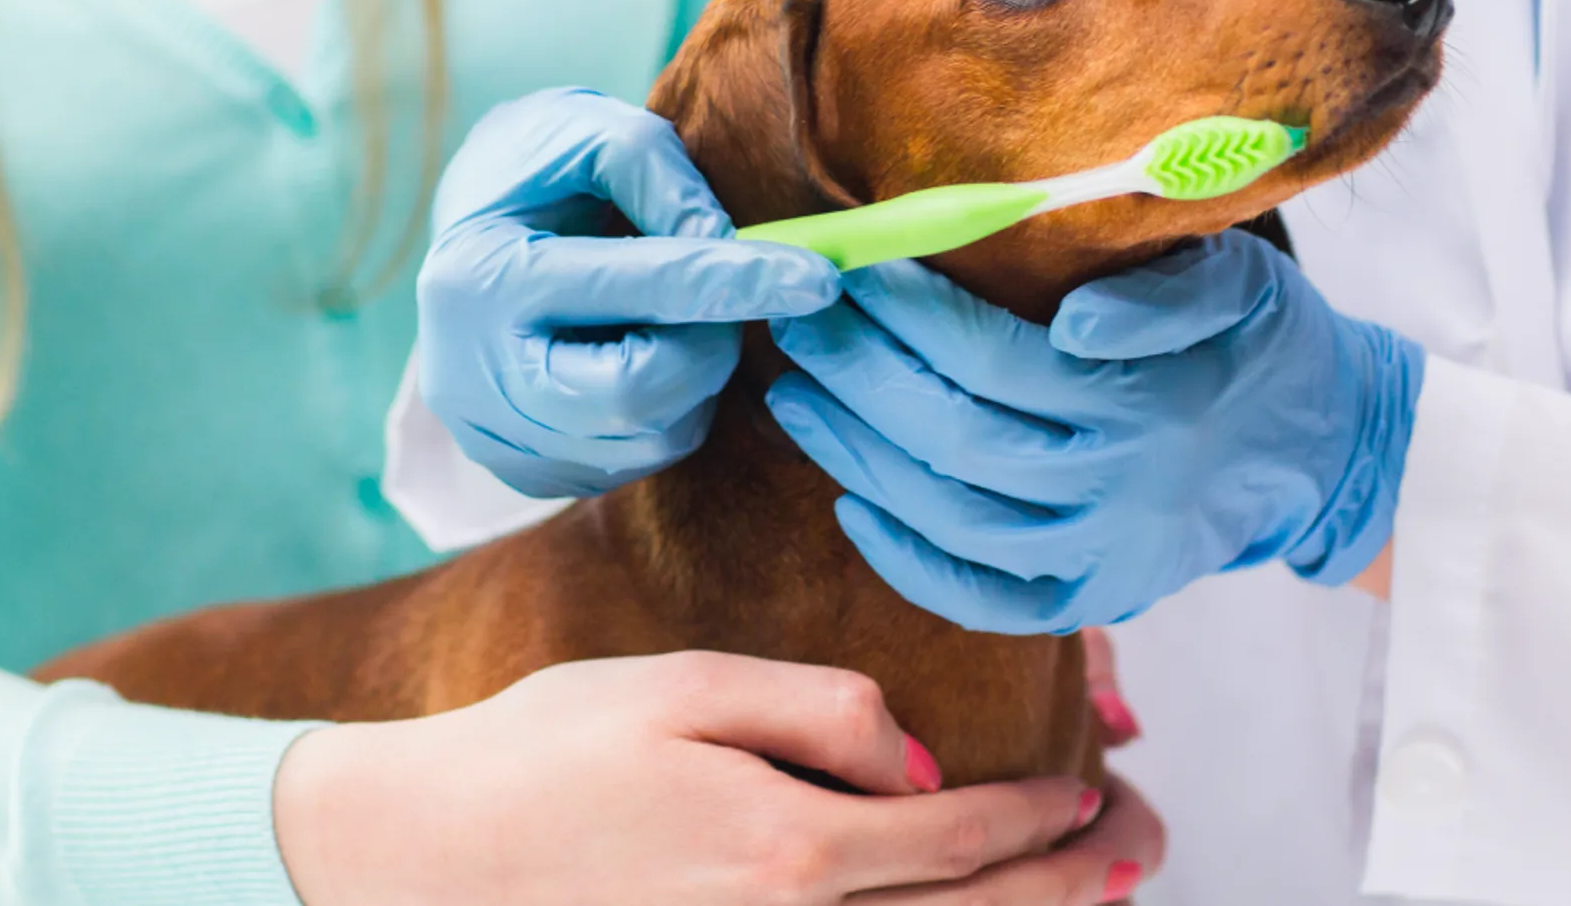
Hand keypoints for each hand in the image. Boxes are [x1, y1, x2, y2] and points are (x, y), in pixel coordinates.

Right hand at [274, 652, 1158, 904]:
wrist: (427, 857)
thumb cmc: (545, 754)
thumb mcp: (681, 685)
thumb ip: (815, 708)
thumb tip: (919, 755)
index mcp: (792, 848)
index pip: (962, 835)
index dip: (1045, 811)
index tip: (1098, 782)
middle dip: (1075, 880)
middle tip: (1144, 841)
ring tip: (1093, 889)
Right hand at [417, 88, 838, 497]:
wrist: (467, 240)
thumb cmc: (534, 174)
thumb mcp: (590, 133)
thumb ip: (660, 177)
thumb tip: (729, 246)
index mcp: (482, 279)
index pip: (636, 288)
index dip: (737, 280)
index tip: (817, 276)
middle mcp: (474, 376)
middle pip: (638, 393)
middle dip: (708, 344)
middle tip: (726, 297)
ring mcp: (497, 437)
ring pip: (648, 435)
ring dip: (691, 375)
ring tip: (665, 314)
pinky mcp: (527, 472)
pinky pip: (635, 458)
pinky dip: (666, 408)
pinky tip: (638, 353)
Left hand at [766, 230, 1423, 634]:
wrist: (1325, 451)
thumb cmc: (1260, 343)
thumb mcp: (1237, 281)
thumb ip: (1159, 294)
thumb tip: (1071, 322)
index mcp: (1142, 406)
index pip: (990, 359)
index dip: (907, 315)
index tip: (847, 267)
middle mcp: (1113, 493)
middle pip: (952, 438)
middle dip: (859, 376)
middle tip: (796, 321)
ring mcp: (1098, 559)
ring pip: (950, 517)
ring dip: (858, 457)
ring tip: (796, 397)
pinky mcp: (1089, 600)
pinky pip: (980, 599)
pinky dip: (907, 561)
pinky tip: (851, 504)